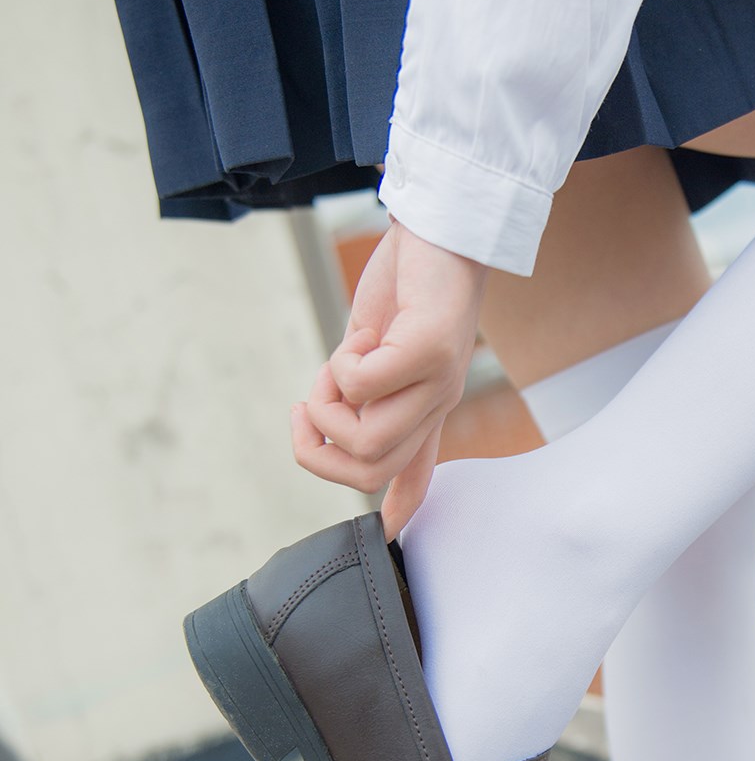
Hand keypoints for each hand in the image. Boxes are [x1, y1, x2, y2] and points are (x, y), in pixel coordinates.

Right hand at [291, 222, 488, 536]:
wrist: (440, 223)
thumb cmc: (407, 280)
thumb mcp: (374, 345)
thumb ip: (359, 386)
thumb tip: (333, 424)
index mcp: (427, 405)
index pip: (420, 473)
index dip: (399, 509)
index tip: (385, 537)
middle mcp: (439, 402)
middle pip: (370, 469)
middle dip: (319, 447)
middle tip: (309, 401)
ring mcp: (440, 380)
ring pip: (367, 439)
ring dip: (328, 405)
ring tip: (336, 363)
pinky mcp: (431, 350)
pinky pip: (365, 386)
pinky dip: (343, 366)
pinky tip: (360, 336)